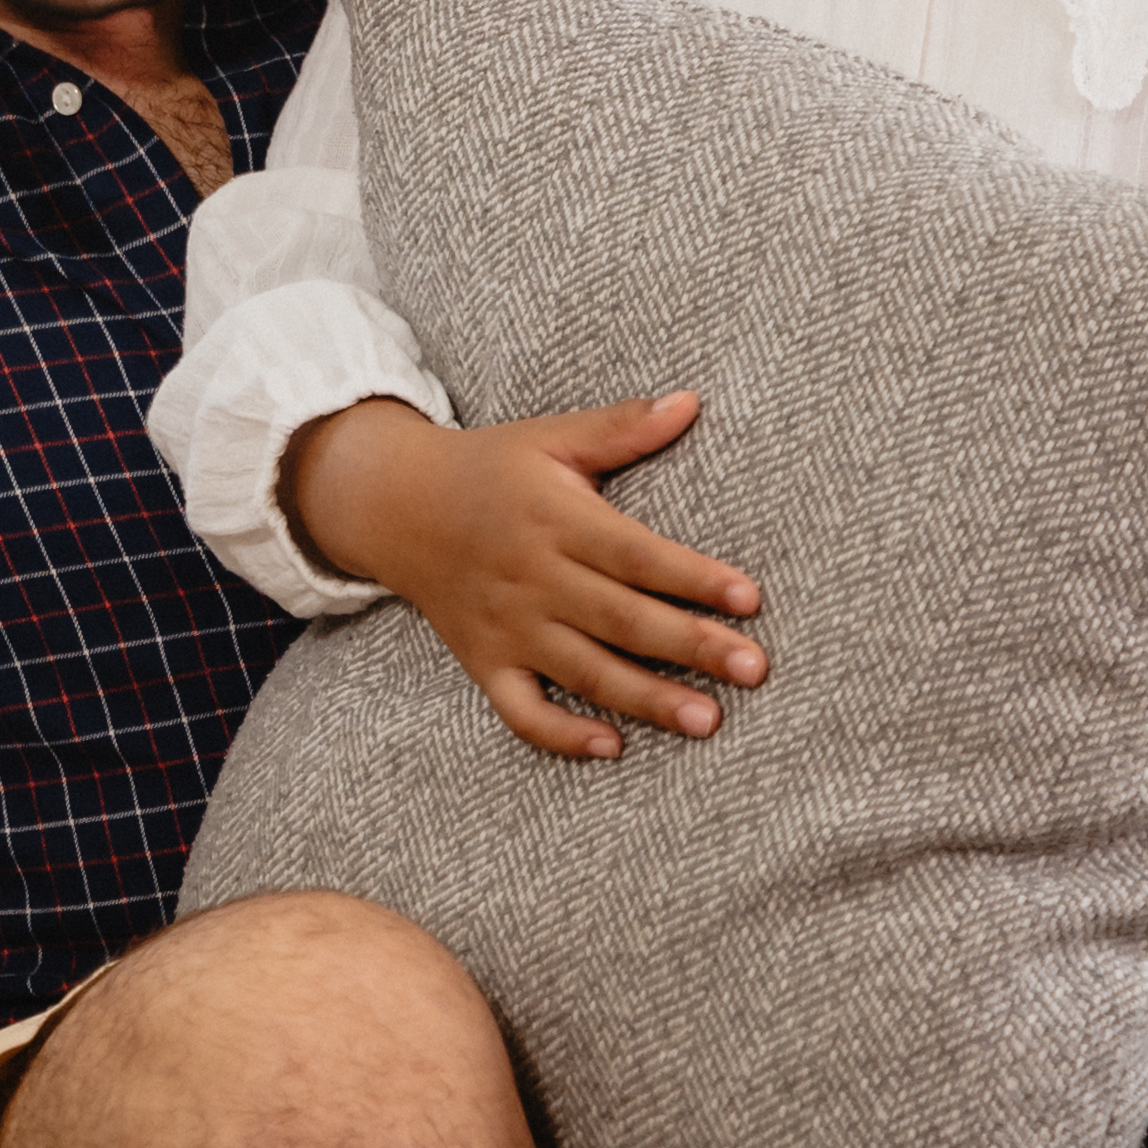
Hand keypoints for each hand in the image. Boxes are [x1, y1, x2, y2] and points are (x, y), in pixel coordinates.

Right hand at [283, 391, 767, 757]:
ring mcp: (506, 626)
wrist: (392, 505)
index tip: (750, 598)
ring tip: (707, 719)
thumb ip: (620, 427)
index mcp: (553, 519)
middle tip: (754, 669)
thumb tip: (692, 401)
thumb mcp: (549, 438)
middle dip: (690, 645)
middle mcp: (531, 577)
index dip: (692, 577)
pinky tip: (611, 746)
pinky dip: (560, 733)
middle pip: (620, 618)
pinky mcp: (484, 661)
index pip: (634, 554)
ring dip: (646, 698)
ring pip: (583, 670)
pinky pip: (521, 708)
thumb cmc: (488, 469)